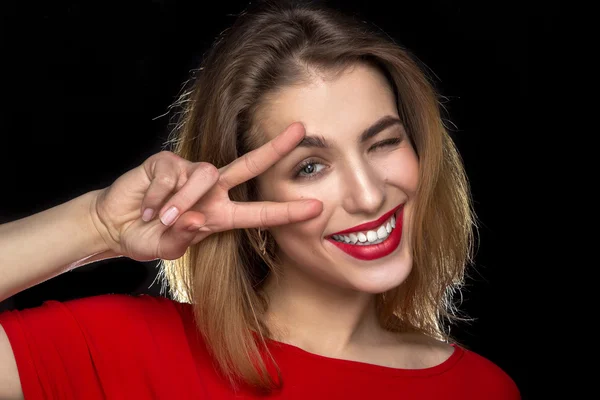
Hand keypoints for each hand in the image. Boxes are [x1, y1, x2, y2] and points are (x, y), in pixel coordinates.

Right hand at [91, 123, 321, 260]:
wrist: (114, 225)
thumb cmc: (147, 237)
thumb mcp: (165, 249)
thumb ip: (181, 239)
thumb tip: (195, 221)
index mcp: (219, 215)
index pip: (259, 212)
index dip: (287, 211)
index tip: (317, 207)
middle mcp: (211, 191)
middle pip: (248, 165)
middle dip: (275, 148)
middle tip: (301, 130)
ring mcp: (190, 173)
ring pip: (204, 176)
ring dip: (183, 202)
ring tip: (162, 219)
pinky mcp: (167, 162)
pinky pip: (172, 175)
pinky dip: (158, 198)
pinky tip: (147, 208)